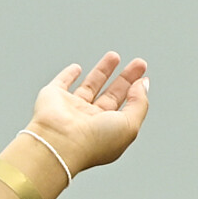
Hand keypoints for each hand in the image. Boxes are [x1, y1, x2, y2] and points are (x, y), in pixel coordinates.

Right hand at [25, 52, 151, 175]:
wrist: (60, 142)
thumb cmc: (94, 140)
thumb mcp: (129, 124)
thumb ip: (139, 103)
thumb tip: (143, 84)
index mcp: (109, 130)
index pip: (126, 107)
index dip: (136, 92)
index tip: (143, 77)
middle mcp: (90, 121)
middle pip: (111, 95)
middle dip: (125, 78)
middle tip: (139, 63)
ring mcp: (72, 109)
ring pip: (90, 86)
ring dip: (102, 71)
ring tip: (115, 56)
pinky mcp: (53, 97)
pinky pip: (61, 82)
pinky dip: (68, 74)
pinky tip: (76, 68)